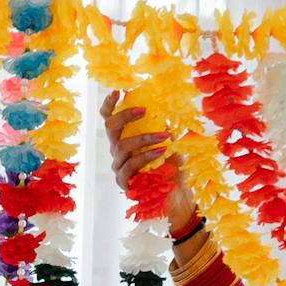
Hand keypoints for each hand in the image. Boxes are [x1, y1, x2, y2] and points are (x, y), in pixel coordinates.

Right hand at [100, 89, 196, 231]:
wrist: (176, 195)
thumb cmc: (172, 167)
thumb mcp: (170, 141)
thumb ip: (164, 126)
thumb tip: (167, 106)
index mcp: (124, 138)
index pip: (109, 119)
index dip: (109, 104)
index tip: (118, 90)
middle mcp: (117, 151)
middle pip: (110, 128)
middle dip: (125, 116)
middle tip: (144, 110)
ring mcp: (119, 167)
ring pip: (121, 146)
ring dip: (144, 138)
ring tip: (165, 136)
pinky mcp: (124, 182)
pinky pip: (130, 166)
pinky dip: (146, 156)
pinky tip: (161, 151)